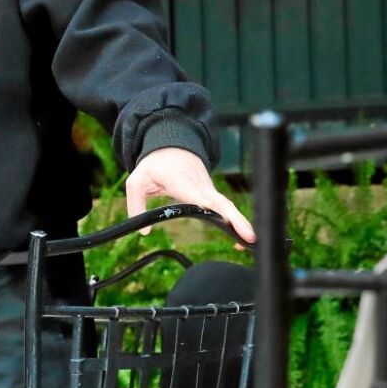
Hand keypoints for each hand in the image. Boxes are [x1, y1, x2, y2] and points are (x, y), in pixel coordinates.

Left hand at [125, 146, 256, 243]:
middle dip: (237, 219)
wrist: (170, 145)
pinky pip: (225, 207)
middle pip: (222, 202)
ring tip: (250, 242)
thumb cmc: (154, 164)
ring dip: (241, 222)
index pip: (199, 194)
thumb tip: (144, 232)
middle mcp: (200, 186)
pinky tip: (243, 236)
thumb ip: (136, 205)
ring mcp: (209, 189)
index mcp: (183, 181)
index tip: (223, 215)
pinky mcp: (212, 194)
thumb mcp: (136, 181)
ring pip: (228, 206)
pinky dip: (236, 220)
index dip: (212, 204)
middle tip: (249, 237)